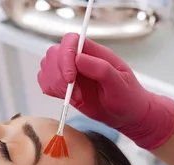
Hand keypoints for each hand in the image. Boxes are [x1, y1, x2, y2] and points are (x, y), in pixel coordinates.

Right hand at [37, 33, 173, 149]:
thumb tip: (79, 59)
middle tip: (75, 94)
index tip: (71, 78)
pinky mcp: (65, 86)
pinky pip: (46, 81)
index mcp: (95, 52)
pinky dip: (51, 90)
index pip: (70, 41)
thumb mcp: (119, 84)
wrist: (127, 114)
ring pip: (47, 67)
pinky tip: (67, 99)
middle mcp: (80, 59)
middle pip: (54, 54)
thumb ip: (101, 69)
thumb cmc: (128, 97)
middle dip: (59, 76)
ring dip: (55, 85)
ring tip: (75, 98)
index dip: (66, 56)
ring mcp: (71, 72)